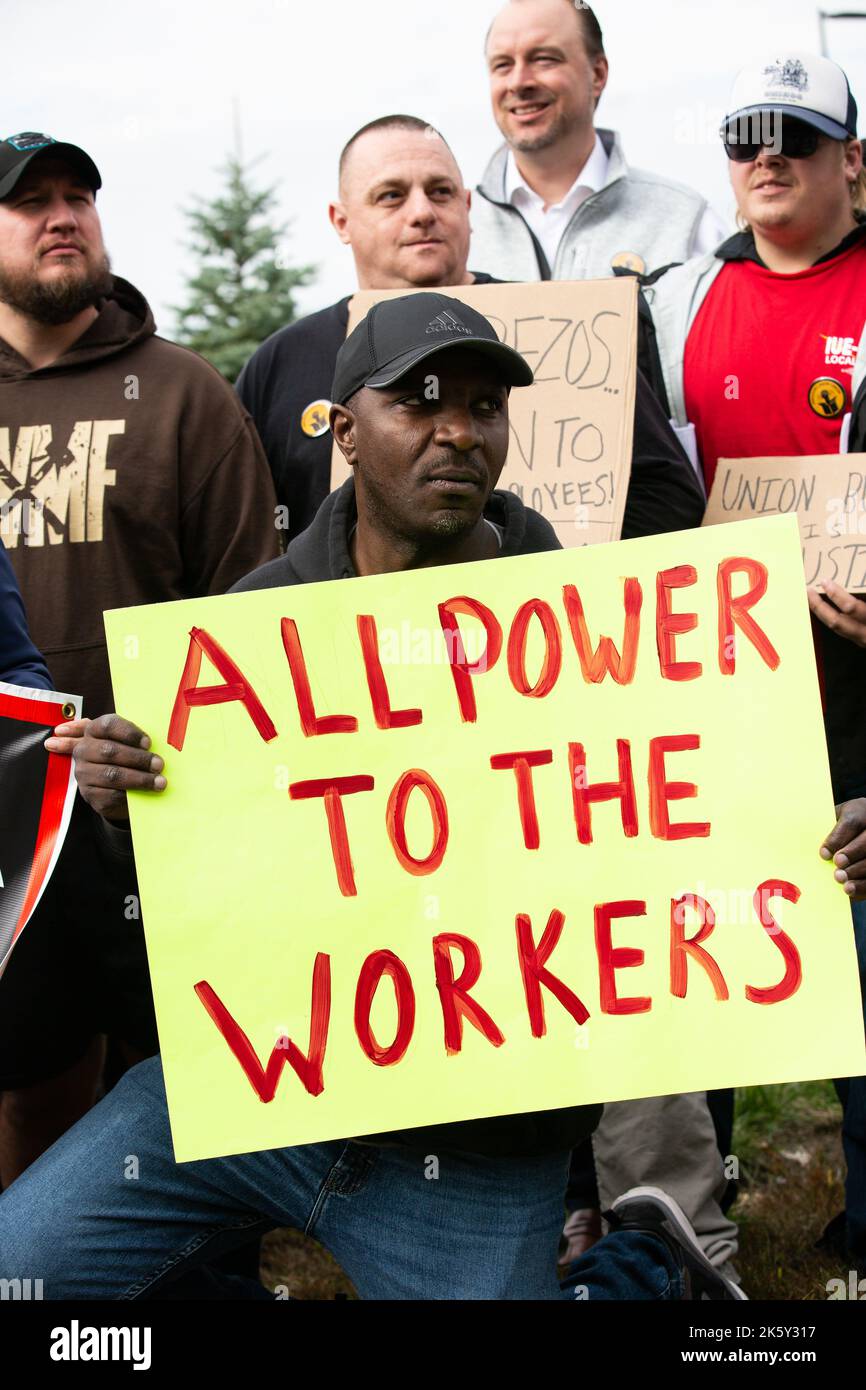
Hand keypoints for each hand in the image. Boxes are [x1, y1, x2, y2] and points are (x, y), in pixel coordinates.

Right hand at [45, 713, 166, 822]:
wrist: (114, 786)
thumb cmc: (125, 759)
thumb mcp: (129, 743)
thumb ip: (138, 740)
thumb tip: (161, 743)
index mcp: (93, 730)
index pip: (108, 726)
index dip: (130, 733)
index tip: (148, 743)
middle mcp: (84, 750)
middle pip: (110, 750)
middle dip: (139, 758)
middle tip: (159, 765)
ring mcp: (83, 773)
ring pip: (111, 775)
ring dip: (139, 779)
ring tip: (159, 782)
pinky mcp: (89, 795)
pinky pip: (110, 795)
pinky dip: (131, 795)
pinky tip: (144, 793)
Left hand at [808, 581, 865, 647]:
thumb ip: (863, 597)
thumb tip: (860, 584)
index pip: (851, 608)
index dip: (836, 594)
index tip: (825, 582)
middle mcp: (863, 634)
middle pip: (835, 621)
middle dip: (819, 605)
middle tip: (809, 591)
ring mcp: (861, 640)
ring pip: (835, 627)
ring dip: (821, 613)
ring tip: (812, 599)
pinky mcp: (859, 642)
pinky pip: (840, 630)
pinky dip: (829, 618)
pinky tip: (824, 610)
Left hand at [821, 798, 865, 899]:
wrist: (858, 832)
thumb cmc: (838, 826)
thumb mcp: (832, 820)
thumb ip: (821, 828)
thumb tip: (796, 837)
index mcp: (860, 811)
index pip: (852, 822)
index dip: (838, 839)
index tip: (823, 854)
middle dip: (851, 854)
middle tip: (836, 864)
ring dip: (857, 871)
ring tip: (840, 880)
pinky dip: (862, 886)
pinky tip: (849, 890)